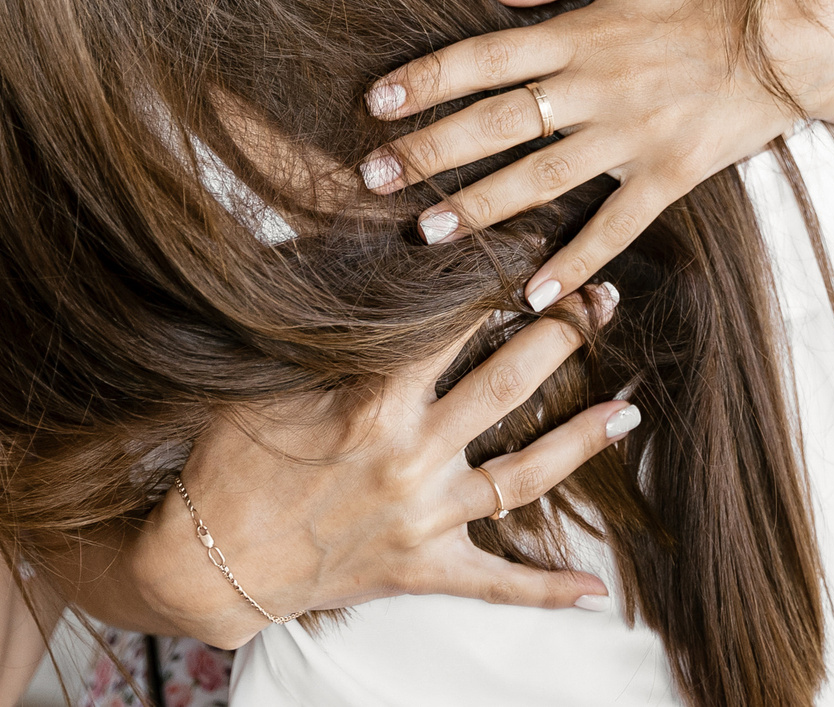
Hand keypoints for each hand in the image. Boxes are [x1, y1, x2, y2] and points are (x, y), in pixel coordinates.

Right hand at [134, 296, 640, 646]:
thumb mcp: (269, 379)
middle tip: (603, 300)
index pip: (456, 324)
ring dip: (582, 440)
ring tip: (631, 408)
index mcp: (374, 400)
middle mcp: (411, 455)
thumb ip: (331, 333)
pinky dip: (544, 588)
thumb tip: (372, 266)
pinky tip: (594, 588)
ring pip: (525, 474)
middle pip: (509, 383)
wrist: (202, 562)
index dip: (500, 280)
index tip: (538, 245)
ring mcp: (424, 517)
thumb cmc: (227, 460)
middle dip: (563, 335)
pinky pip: (494, 582)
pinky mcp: (421, 569)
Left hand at [353, 0, 833, 312]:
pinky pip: (615, 225)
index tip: (376, 103)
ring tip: (428, 232)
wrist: (800, 34)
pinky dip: (576, 262)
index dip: (426, 80)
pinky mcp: (671, 173)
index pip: (484, 57)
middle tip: (373, 179)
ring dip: (479, 208)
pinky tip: (537, 293)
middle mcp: (598, 87)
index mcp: (583, 32)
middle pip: (495, 123)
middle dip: (429, 152)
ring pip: (540, 178)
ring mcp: (633, 136)